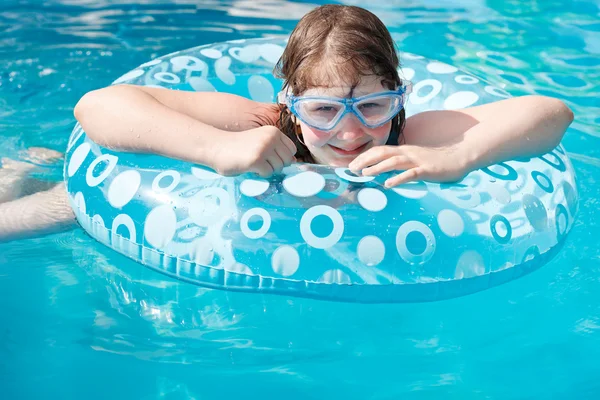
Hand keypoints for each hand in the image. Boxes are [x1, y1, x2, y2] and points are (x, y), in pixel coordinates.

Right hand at [211, 126, 296, 176]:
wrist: (216, 146)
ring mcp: (264, 148)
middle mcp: (271, 138)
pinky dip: (260, 174)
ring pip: (278, 168)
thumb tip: (294, 161)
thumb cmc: (239, 146)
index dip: (282, 157)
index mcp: (274, 131)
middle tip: (260, 162)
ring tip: (254, 163)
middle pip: (287, 160)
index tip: (270, 158)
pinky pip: (268, 173)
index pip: (292, 150)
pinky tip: (249, 167)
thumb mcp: (261, 141)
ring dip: (267, 170)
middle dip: (275, 165)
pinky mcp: (256, 160)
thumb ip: (276, 149)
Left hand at [348, 144, 470, 187]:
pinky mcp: (427, 170)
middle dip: (365, 160)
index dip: (365, 156)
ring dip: (378, 167)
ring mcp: (418, 161)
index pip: (380, 150)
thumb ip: (402, 164)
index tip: (352, 164)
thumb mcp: (416, 160)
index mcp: (404, 151)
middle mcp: (408, 153)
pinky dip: (398, 178)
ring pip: (394, 162)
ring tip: (365, 173)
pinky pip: (411, 174)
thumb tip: (386, 171)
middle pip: (383, 153)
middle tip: (352, 168)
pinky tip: (389, 184)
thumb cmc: (438, 160)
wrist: (461, 156)